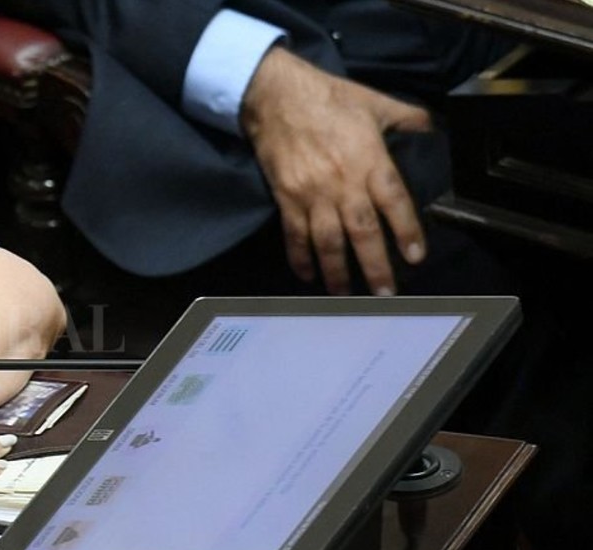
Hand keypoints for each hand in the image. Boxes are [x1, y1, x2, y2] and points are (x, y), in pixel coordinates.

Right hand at [241, 47, 430, 295]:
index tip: (416, 257)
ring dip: (337, 272)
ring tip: (345, 295)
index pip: (394, 202)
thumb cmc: (329, 97)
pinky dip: (300, 258)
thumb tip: (433, 130)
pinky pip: (294, 235)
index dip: (406, 231)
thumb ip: (407, 118)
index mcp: (369, 159)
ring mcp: (312, 193)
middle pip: (362, 232)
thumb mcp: (375, 101)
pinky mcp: (287, 197)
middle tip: (385, 294)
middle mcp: (342, 182)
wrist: (276, 95)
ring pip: (327, 241)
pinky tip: (307, 276)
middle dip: (374, 266)